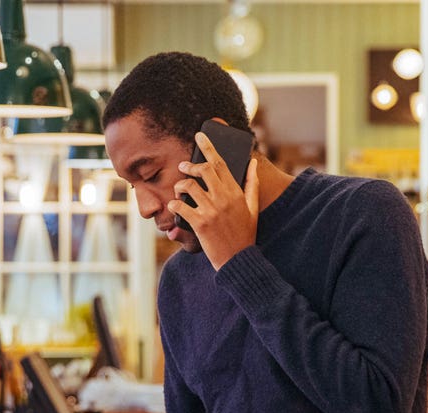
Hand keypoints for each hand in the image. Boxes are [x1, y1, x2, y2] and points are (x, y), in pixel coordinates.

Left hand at [169, 131, 259, 269]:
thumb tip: (252, 162)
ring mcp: (211, 211)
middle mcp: (224, 198)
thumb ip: (251, 183)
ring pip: (189, 186)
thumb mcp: (253, 207)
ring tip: (179, 190)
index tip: (199, 136)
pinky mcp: (200, 224)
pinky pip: (181, 206)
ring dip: (180, 185)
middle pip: (203, 170)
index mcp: (236, 192)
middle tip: (183, 166)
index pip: (220, 163)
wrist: (239, 260)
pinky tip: (175, 206)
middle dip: (190, 165)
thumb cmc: (245, 233)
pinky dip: (174, 204)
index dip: (208, 147)